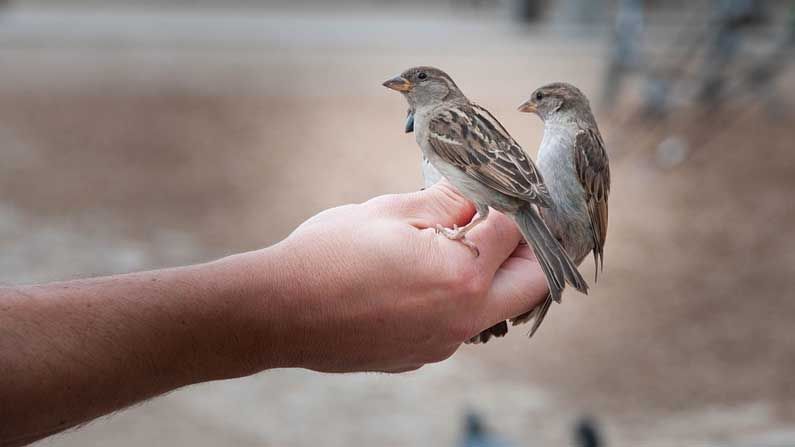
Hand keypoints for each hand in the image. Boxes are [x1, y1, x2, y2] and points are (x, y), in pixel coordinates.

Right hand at [248, 181, 548, 372]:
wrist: (279, 313)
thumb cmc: (329, 256)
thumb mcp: (389, 212)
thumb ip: (444, 202)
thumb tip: (475, 194)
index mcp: (461, 275)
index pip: (514, 231)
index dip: (512, 202)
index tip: (504, 188)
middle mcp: (462, 318)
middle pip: (530, 284)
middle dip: (528, 248)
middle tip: (509, 221)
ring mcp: (442, 343)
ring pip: (496, 308)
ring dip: (493, 276)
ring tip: (462, 243)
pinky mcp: (420, 355)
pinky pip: (459, 325)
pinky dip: (459, 298)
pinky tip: (425, 276)